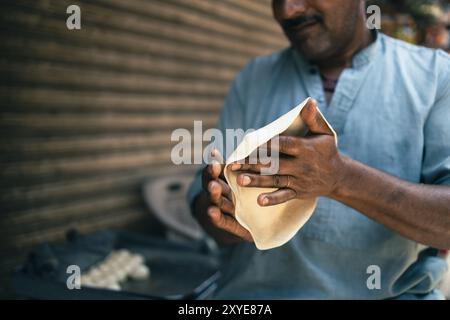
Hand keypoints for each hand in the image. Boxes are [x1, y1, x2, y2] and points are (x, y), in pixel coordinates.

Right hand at [197, 150, 252, 242]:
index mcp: (225, 182)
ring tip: (214, 186)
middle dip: (212, 175)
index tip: (213, 153)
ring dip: (213, 193)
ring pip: (216, 200)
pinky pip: (222, 221)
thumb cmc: (250, 197)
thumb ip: (245, 168)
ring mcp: (224, 210)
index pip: (217, 171)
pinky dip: (215, 216)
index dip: (214, 162)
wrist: (253, 225)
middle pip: (213, 183)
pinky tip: (212, 211)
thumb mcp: (249, 181)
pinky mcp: (229, 225)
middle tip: (213, 166)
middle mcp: (221, 195)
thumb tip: (247, 144)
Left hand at [230, 99, 344, 206]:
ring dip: (257, 181)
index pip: (283, 144)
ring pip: (275, 180)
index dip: (267, 144)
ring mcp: (299, 180)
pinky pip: (284, 196)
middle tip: (233, 164)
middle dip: (253, 164)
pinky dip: (272, 199)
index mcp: (304, 148)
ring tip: (240, 180)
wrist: (338, 176)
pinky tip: (259, 201)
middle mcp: (301, 165)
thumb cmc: (326, 150)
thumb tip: (309, 102)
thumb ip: (313, 119)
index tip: (249, 143)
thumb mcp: (324, 133)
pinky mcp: (298, 192)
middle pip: (273, 164)